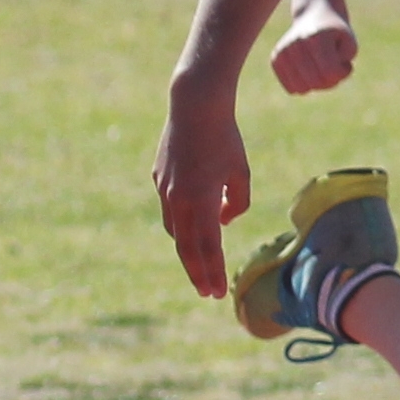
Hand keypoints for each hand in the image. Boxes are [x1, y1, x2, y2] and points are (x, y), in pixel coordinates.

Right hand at [154, 85, 249, 297]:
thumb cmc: (225, 138)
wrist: (194, 105)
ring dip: (188, 250)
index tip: (217, 293)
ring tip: (200, 266)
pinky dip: (182, 223)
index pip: (208, 247)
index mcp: (201, 200)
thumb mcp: (241, 173)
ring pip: (175, 230)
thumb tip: (222, 223)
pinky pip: (170, 209)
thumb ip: (236, 203)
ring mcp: (164, 189)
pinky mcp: (158, 178)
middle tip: (207, 292)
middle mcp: (178, 199)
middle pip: (186, 248)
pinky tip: (193, 227)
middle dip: (198, 273)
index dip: (212, 272)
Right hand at [268, 5, 359, 97]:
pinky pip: (291, 88)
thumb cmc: (335, 34)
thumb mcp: (349, 45)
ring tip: (321, 69)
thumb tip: (325, 79)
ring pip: (301, 88)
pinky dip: (304, 86)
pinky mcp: (275, 59)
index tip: (346, 63)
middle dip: (330, 82)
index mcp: (316, 36)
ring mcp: (283, 50)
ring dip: (316, 85)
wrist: (314, 16)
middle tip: (334, 67)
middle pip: (315, 82)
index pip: (330, 71)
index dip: (343, 73)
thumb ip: (343, 65)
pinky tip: (309, 72)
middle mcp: (296, 42)